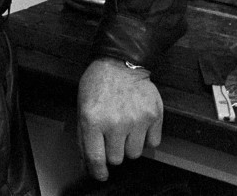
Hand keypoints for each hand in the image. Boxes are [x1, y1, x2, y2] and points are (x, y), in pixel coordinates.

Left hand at [77, 56, 163, 181]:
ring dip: (129, 145)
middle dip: (113, 151)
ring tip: (126, 128)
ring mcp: (136, 120)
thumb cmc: (99, 83)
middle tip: (112, 137)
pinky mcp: (154, 116)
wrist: (121, 62)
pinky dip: (146, 137)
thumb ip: (84, 138)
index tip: (101, 174)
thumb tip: (88, 164)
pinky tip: (139, 124)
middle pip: (117, 159)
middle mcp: (115, 123)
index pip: (96, 159)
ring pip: (134, 154)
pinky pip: (152, 143)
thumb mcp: (82, 107)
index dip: (98, 172)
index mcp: (93, 120)